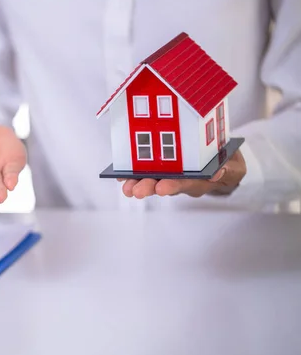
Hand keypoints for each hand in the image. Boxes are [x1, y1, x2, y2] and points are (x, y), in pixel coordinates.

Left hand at [120, 150, 246, 198]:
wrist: (223, 163)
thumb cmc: (229, 163)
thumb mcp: (235, 166)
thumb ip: (228, 170)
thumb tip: (216, 174)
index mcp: (201, 180)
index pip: (187, 184)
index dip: (173, 186)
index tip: (162, 188)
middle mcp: (183, 182)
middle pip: (165, 186)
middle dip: (149, 188)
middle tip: (136, 191)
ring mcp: (172, 177)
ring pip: (154, 182)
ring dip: (138, 183)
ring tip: (126, 187)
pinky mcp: (164, 171)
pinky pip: (147, 174)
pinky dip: (134, 174)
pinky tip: (120, 176)